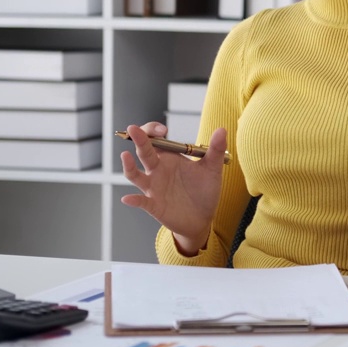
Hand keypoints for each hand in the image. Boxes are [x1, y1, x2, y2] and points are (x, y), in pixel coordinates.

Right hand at [119, 122, 226, 254]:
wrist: (203, 218)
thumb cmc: (204, 191)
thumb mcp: (212, 169)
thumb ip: (216, 149)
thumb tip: (222, 129)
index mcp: (170, 157)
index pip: (155, 138)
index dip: (154, 130)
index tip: (162, 129)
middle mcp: (158, 170)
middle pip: (144, 152)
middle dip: (139, 140)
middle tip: (134, 129)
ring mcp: (154, 187)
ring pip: (136, 175)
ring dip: (129, 166)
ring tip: (125, 155)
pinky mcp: (154, 205)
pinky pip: (141, 201)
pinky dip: (134, 200)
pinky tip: (128, 198)